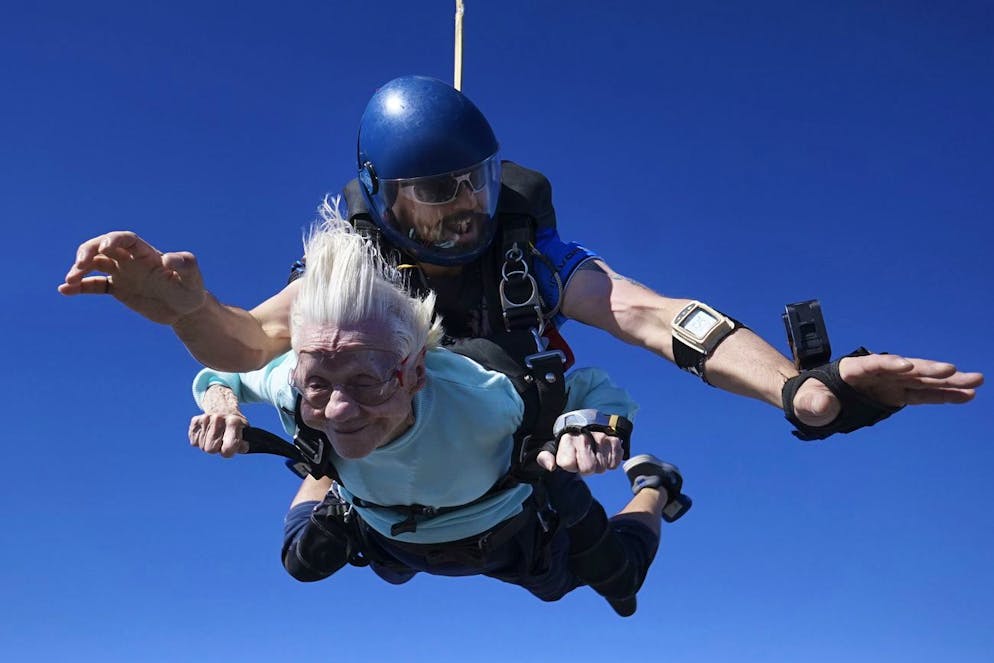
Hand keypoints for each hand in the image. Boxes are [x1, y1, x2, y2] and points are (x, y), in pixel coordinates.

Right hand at [59, 231, 207, 324]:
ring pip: (95, 264)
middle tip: (79, 265)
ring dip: (80, 269)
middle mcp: (131, 259)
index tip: (105, 248)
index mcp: (147, 253)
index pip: (126, 239)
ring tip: (70, 281)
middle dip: (88, 251)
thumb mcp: (193, 277)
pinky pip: (95, 285)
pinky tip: (65, 291)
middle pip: (103, 246)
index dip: (113, 240)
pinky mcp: (119, 289)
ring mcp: (123, 273)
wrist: (186, 310)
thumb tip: (167, 260)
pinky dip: (80, 287)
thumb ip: (184, 264)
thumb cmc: (191, 290)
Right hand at [188, 412, 249, 457]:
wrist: (223, 408)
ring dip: (208, 445)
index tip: (229, 449)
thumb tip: (242, 448)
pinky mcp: (195, 420)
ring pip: (202, 446)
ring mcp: (205, 418)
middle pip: (210, 449)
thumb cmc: (235, 425)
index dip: (228, 453)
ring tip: (215, 436)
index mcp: (234, 422)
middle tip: (222, 441)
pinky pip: (194, 442)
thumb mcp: (245, 432)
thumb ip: (244, 443)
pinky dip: (200, 441)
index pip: (227, 449)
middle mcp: (219, 419)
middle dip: (216, 449)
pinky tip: (208, 433)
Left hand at [536, 431, 624, 474]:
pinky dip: (609, 462)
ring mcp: (601, 438)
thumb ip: (545, 458)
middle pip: (588, 469)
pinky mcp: (615, 440)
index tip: (571, 458)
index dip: (570, 465)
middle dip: (586, 468)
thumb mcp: (552, 447)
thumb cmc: (569, 440)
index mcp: (567, 439)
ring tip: (594, 454)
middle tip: (584, 459)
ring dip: (598, 465)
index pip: (568, 463)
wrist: (588, 422)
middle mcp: (585, 437)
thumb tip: (551, 466)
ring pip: (602, 468)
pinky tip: (604, 453)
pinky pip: (614, 464)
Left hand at [792, 353, 983, 426]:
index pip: (873, 364)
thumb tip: (822, 406)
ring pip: (922, 380)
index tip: (907, 366)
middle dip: (928, 369)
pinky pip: (923, 394)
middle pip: (905, 369)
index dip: (889, 364)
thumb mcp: (805, 403)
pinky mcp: (897, 395)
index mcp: (851, 369)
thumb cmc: (807, 399)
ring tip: (976, 381)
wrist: (813, 401)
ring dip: (948, 381)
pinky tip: (967, 395)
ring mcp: (889, 383)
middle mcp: (876, 373)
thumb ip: (814, 404)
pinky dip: (944, 395)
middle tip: (954, 370)